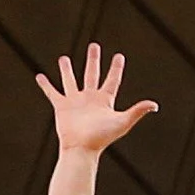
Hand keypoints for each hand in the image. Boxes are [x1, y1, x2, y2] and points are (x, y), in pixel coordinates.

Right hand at [41, 50, 156, 157]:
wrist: (82, 149)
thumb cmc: (102, 137)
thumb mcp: (122, 122)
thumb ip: (137, 111)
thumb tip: (155, 105)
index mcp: (104, 100)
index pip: (112, 80)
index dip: (116, 68)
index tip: (119, 56)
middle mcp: (89, 98)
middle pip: (92, 74)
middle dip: (93, 60)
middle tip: (94, 46)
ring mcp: (75, 102)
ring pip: (71, 80)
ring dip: (67, 70)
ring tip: (64, 59)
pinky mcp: (61, 107)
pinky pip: (52, 92)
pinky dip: (46, 85)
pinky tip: (40, 76)